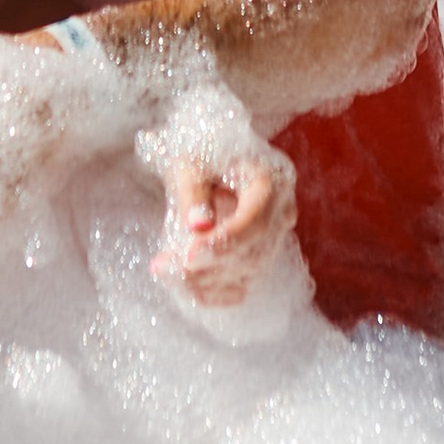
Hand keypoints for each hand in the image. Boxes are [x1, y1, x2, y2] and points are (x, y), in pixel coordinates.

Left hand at [146, 142, 296, 311]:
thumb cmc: (202, 151)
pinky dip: (214, 292)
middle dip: (205, 268)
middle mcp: (281, 214)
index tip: (188, 256)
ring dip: (204, 282)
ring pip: (246, 274)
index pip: (255, 222)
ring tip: (165, 272)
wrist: (214, 155)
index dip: (223, 244)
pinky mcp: (259, 255)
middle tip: (163, 268)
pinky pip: (242, 284)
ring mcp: (274, 238)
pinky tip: (186, 288)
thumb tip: (198, 225)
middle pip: (251, 254)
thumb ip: (194, 191)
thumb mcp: (192, 161)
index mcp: (271, 183)